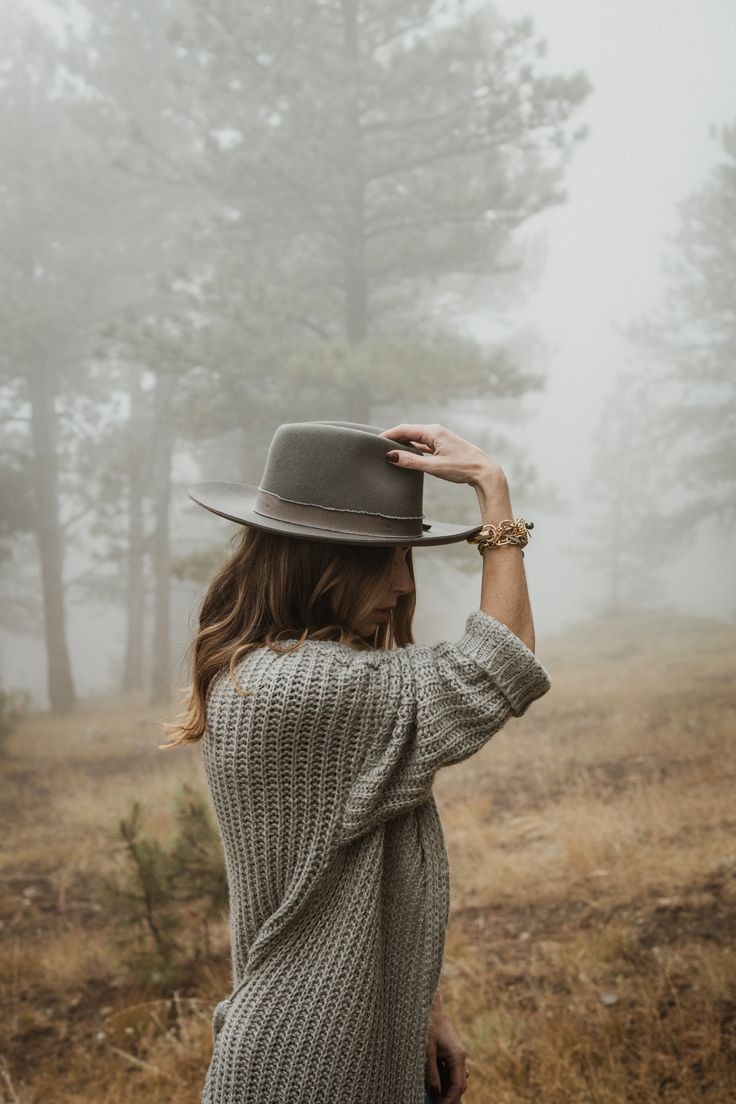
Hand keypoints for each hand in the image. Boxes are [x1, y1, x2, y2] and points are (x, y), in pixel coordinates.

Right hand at [379, 422, 504, 487]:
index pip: (404, 429)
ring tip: (388, 451)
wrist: (484, 472)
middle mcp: (436, 432)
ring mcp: (440, 439)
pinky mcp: (442, 447)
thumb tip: (390, 456)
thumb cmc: (462, 468)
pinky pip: (423, 445)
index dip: (388, 434)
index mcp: (433, 432)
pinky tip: (406, 456)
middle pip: (409, 432)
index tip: (374, 440)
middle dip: (394, 438)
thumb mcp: (434, 467)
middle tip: (377, 446)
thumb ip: (411, 461)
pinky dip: (413, 449)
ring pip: (416, 439)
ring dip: (403, 444)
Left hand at [425, 995, 468, 1102]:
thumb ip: (431, 1074)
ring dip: (447, 1089)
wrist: (430, 1005)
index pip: (458, 1086)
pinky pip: (450, 1070)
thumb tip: (435, 1094)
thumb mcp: (427, 1051)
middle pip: (459, 1084)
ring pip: (455, 1078)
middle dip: (450, 1097)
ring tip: (435, 1099)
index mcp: (457, 1057)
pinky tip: (434, 1084)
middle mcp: (460, 1057)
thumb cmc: (428, 1026)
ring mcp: (456, 1053)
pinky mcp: (450, 1051)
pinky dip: (444, 1080)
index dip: (450, 1100)